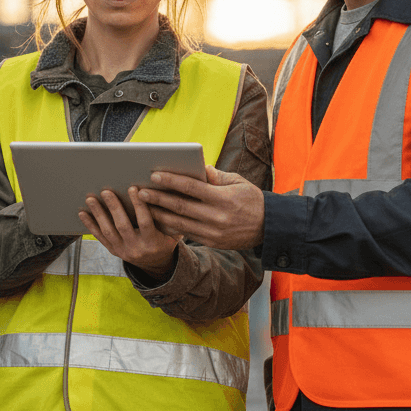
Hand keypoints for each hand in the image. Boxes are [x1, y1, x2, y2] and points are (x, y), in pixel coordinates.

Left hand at [79, 187, 179, 278]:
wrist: (156, 265)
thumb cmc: (165, 242)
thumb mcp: (173, 234)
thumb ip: (171, 218)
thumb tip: (171, 195)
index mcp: (152, 243)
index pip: (145, 222)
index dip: (139, 205)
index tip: (133, 188)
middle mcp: (136, 248)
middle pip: (122, 226)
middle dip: (114, 207)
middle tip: (106, 192)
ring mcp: (122, 250)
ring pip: (108, 231)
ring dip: (98, 214)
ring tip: (91, 199)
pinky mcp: (113, 250)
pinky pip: (100, 237)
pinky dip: (90, 225)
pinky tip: (83, 213)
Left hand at [141, 165, 264, 250]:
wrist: (269, 228)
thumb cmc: (252, 199)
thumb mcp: (237, 182)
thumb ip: (215, 176)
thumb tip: (197, 168)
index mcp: (222, 199)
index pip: (191, 188)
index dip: (171, 181)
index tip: (155, 175)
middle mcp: (216, 217)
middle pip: (180, 207)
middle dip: (158, 198)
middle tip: (141, 191)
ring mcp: (213, 233)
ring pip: (179, 223)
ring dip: (159, 214)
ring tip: (143, 206)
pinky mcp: (211, 242)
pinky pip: (186, 234)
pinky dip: (170, 227)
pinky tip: (158, 220)